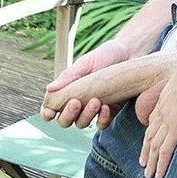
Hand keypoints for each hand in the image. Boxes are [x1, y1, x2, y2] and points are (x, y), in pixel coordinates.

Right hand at [41, 48, 176, 129]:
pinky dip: (101, 119)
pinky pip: (101, 124)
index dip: (47, 113)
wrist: (129, 53)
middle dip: (68, 115)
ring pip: (81, 124)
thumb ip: (68, 76)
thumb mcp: (85, 63)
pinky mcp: (109, 112)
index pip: (51, 108)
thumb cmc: (104, 56)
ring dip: (86, 116)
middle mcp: (78, 103)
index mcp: (68, 91)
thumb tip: (49, 88)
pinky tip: (106, 107)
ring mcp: (93, 110)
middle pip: (64, 121)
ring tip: (96, 101)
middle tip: (76, 102)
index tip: (50, 111)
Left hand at [139, 37, 176, 177]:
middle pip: (150, 135)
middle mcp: (163, 109)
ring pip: (154, 147)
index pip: (154, 117)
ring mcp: (168, 120)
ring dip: (151, 162)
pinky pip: (165, 151)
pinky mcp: (176, 128)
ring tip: (149, 174)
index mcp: (165, 96)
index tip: (149, 140)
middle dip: (146, 151)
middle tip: (143, 164)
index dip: (151, 131)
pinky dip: (160, 165)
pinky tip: (158, 175)